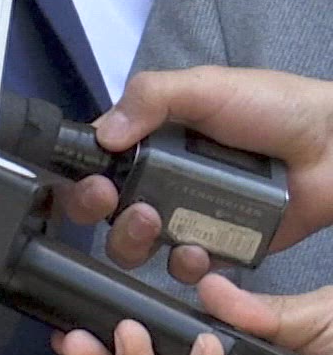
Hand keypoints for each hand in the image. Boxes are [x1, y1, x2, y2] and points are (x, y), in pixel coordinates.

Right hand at [60, 66, 332, 280]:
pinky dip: (185, 266)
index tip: (92, 182)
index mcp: (149, 139)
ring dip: (132, 240)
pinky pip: (186, 268)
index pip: (94, 162)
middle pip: (104, 210)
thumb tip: (103, 134)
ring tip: (156, 225)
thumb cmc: (274, 107)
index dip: (81, 177)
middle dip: (97, 210)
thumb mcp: (205, 86)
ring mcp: (187, 216)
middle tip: (114, 201)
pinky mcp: (220, 246)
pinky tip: (198, 250)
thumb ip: (150, 97)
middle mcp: (159, 180)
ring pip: (136, 245)